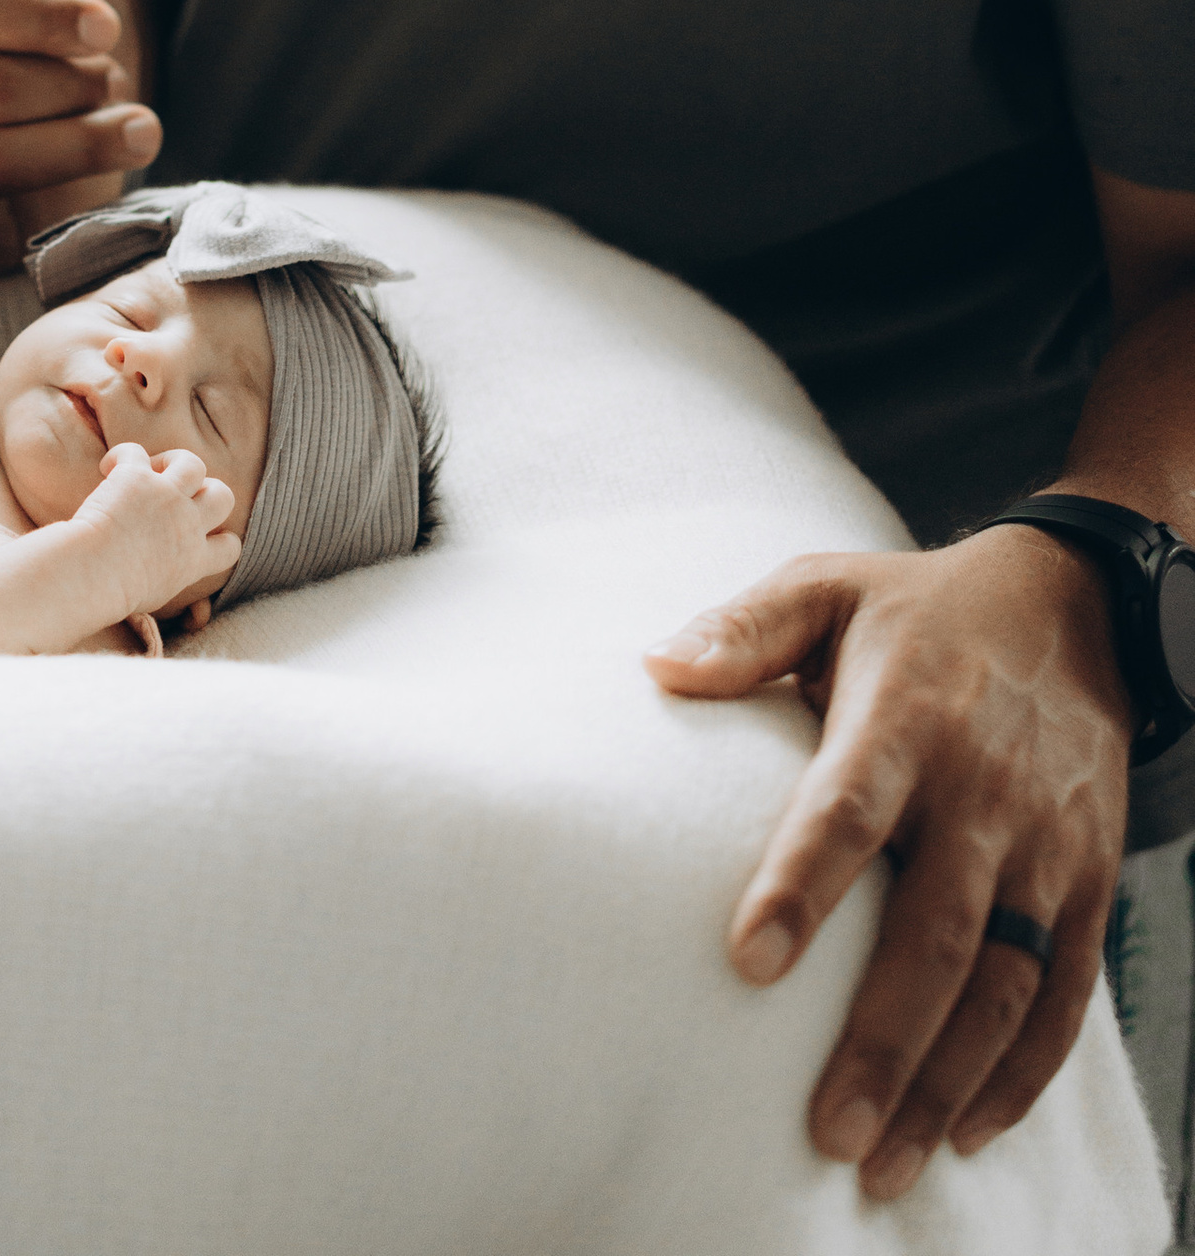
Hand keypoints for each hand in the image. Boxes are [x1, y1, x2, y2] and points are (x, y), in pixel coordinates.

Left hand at [71, 440, 241, 625]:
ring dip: (174, 462)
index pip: (231, 546)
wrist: (94, 576)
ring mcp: (165, 495)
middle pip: (223, 495)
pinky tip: (108, 467)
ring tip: (152, 470)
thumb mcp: (156, 600)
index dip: (220, 536)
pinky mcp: (137, 476)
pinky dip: (122, 455)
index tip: (197, 535)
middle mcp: (187, 523)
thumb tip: (188, 612)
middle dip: (206, 491)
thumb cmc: (115, 595)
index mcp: (195, 560)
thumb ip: (172, 586)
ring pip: (193, 464)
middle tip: (178, 496)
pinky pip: (135, 451)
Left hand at [645, 528, 1134, 1199]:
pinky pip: (1066, 993)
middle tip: (828, 1129)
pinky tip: (971, 1130)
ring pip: (1004, 985)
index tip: (748, 961)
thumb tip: (657, 669)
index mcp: (907, 715)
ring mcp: (1045, 845)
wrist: (1075, 607)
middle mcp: (982, 791)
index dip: (802, 886)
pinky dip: (1024, 1071)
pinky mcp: (1089, 881)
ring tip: (887, 1160)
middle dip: (883, 1043)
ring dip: (949, 1083)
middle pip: (934, 934)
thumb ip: (742, 630)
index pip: (848, 810)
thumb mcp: (826, 586)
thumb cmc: (916, 611)